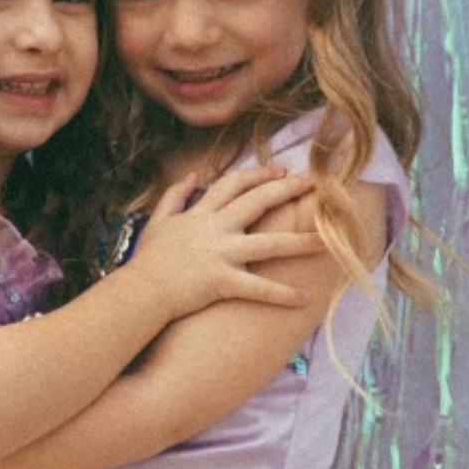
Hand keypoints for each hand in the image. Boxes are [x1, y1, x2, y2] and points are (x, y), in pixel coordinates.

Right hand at [134, 164, 321, 314]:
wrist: (141, 291)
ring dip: (300, 242)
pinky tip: (305, 298)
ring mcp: (221, 254)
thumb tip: (192, 176)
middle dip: (288, 190)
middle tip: (314, 183)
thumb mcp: (158, 221)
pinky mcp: (222, 281)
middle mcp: (215, 228)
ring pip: (269, 244)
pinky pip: (258, 288)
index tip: (281, 170)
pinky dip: (282, 294)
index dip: (260, 174)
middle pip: (258, 202)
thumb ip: (176, 195)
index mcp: (202, 213)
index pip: (235, 184)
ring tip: (328, 241)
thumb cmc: (149, 260)